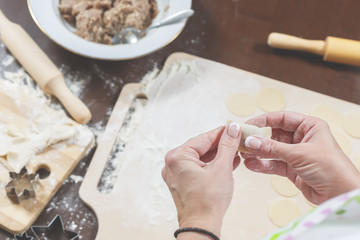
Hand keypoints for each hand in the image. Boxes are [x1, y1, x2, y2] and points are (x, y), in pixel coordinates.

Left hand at [162, 123, 241, 238]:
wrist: (202, 226)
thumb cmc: (208, 201)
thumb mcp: (221, 168)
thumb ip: (227, 146)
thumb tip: (233, 129)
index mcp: (177, 157)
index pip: (203, 138)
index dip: (221, 133)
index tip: (234, 128)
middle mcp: (173, 164)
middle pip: (201, 148)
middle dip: (221, 145)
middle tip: (237, 139)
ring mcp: (176, 174)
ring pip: (201, 158)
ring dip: (218, 155)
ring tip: (236, 151)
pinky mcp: (182, 183)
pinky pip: (198, 168)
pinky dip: (212, 165)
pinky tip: (228, 162)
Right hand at [243, 111, 359, 204]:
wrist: (340, 194)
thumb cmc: (330, 168)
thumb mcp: (299, 154)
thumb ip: (272, 148)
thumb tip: (251, 141)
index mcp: (309, 127)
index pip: (282, 118)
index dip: (264, 120)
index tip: (248, 125)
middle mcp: (302, 138)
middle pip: (274, 134)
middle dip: (258, 138)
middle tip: (242, 142)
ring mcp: (296, 154)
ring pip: (271, 150)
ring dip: (258, 152)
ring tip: (244, 154)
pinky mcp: (292, 169)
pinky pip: (273, 164)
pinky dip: (262, 164)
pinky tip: (251, 165)